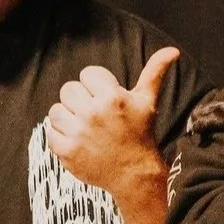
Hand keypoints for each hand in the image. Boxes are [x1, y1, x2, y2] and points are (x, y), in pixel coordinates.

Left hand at [46, 47, 178, 197]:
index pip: (87, 74)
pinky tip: (78, 140)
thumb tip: (172, 50)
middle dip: (80, 99)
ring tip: (84, 126)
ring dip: (68, 117)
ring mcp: (79, 133)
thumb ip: (155, 72)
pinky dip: (60, 136)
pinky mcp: (67, 151)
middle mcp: (94, 113)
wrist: (134, 174)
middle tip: (94, 114)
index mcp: (112, 97)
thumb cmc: (140, 133)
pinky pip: (50, 132)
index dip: (97, 85)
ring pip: (56, 110)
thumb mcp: (148, 101)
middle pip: (68, 89)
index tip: (106, 99)